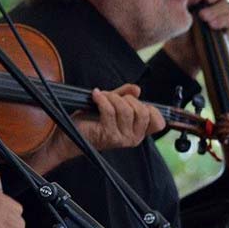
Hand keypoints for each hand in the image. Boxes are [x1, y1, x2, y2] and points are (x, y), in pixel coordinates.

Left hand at [26, 84, 164, 172]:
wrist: (69, 136)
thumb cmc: (90, 121)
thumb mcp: (111, 105)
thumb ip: (125, 96)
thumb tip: (137, 89)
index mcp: (138, 133)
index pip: (158, 123)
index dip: (149, 108)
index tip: (132, 101)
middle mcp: (133, 139)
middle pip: (142, 112)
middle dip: (126, 98)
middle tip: (112, 97)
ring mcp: (121, 138)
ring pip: (126, 110)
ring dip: (111, 98)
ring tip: (101, 97)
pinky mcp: (107, 134)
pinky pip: (110, 111)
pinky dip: (101, 99)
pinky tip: (95, 96)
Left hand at [163, 0, 228, 76]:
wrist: (180, 51)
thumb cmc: (177, 25)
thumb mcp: (177, 10)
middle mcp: (214, 0)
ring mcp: (221, 13)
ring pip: (227, 5)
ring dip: (215, 9)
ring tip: (203, 17)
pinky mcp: (227, 27)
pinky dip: (222, 21)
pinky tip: (212, 24)